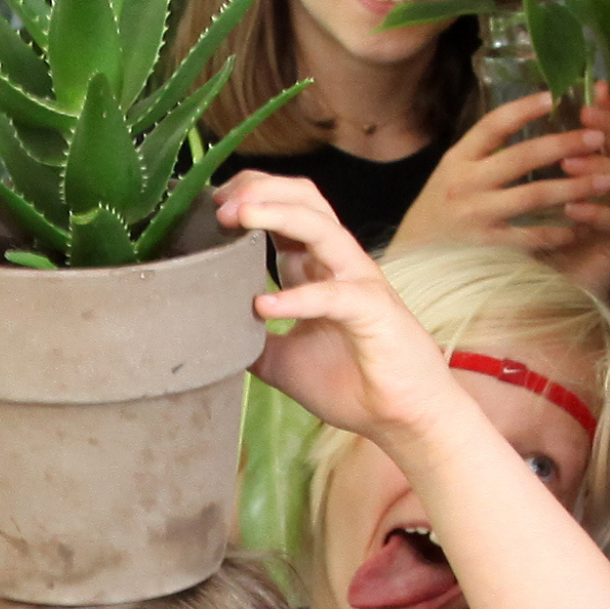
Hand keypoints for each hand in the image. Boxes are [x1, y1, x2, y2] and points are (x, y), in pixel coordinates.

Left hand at [225, 172, 463, 446]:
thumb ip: (251, 342)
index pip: (285, 209)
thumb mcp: (282, 362)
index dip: (250, 196)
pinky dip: (297, 297)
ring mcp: (359, 282)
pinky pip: (334, 294)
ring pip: (322, 226)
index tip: (210, 204)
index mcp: (315, 268)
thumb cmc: (351, 384)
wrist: (402, 418)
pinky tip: (264, 306)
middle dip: (260, 190)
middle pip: (304, 200)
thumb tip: (207, 339)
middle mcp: (338, 264)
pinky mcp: (374, 311)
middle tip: (219, 202)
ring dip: (277, 214)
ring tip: (238, 217)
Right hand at [389, 92, 609, 276]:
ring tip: (605, 178)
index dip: (525, 109)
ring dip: (574, 186)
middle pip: (521, 158)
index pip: (493, 125)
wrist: (414, 254)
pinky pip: (531, 236)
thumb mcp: (455, 170)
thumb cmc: (444, 206)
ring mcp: (475, 216)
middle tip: (596, 137)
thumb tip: (535, 114)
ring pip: (533, 196)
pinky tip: (582, 224)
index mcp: (458, 158)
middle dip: (563, 145)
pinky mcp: (487, 246)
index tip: (556, 96)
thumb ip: (488, 150)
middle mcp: (464, 183)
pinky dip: (560, 229)